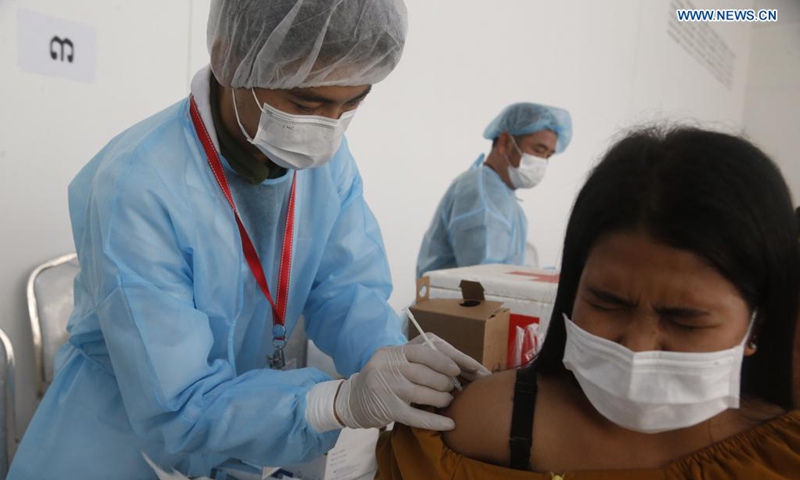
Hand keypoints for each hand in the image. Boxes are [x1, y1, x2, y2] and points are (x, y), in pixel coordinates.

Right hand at [334, 338, 488, 430]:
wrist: (352, 401)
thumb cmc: (380, 379)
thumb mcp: (391, 361)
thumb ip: (414, 359)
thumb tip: (450, 362)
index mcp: (390, 353)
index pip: (422, 352)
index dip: (443, 361)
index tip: (456, 370)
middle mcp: (387, 368)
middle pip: (426, 374)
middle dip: (445, 383)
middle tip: (453, 389)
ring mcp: (386, 389)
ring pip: (424, 394)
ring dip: (442, 399)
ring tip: (448, 401)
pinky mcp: (388, 410)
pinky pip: (417, 417)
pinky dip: (436, 421)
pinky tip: (449, 424)